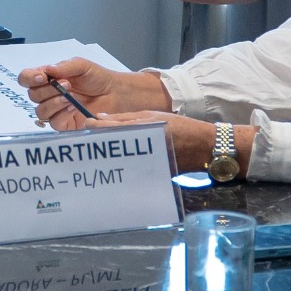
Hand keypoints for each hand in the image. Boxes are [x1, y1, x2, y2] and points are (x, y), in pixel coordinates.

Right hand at [18, 58, 169, 129]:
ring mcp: (55, 110)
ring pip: (40, 111)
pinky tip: (73, 107)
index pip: (26, 79)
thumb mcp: (81, 65)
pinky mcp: (63, 124)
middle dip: (48, 90)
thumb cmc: (97, 78)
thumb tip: (48, 70)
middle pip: (32, 95)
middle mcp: (48, 94)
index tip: (42, 77)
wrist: (114, 93)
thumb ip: (64, 67)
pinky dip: (62, 114)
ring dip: (54, 103)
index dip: (29, 78)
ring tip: (71, 97)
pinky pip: (53, 122)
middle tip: (67, 84)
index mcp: (48, 78)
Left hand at [95, 111, 252, 178]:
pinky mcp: (146, 174)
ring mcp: (142, 164)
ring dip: (107, 154)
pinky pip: (127, 168)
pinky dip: (120, 164)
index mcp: (138, 131)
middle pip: (107, 147)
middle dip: (97, 144)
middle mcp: (138, 150)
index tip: (87, 126)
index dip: (92, 128)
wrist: (203, 147)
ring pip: (115, 159)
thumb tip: (99, 118)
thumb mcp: (151, 116)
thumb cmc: (179, 127)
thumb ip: (124, 118)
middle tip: (90, 140)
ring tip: (102, 150)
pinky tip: (118, 160)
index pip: (106, 130)